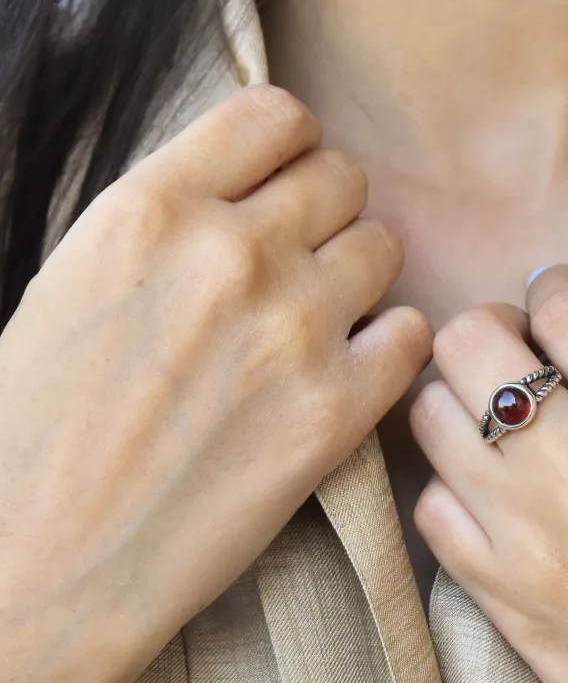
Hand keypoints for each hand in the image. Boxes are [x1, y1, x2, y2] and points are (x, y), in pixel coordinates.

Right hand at [0, 86, 429, 682]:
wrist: (37, 566)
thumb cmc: (36, 432)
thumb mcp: (79, 282)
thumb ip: (170, 224)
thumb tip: (247, 194)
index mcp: (151, 207)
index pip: (278, 116)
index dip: (288, 150)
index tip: (281, 188)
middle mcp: (231, 252)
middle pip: (344, 178)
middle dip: (328, 213)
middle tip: (302, 264)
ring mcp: (293, 328)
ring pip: (385, 247)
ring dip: (361, 276)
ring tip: (323, 322)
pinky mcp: (337, 409)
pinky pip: (414, 332)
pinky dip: (393, 345)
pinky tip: (353, 372)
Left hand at [410, 265, 567, 682]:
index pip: (561, 306)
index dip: (553, 292)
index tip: (557, 305)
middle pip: (471, 342)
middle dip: (493, 329)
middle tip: (521, 352)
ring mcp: (530, 538)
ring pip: (431, 416)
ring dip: (460, 400)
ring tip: (498, 418)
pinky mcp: (501, 600)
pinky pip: (430, 508)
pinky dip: (450, 485)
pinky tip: (490, 493)